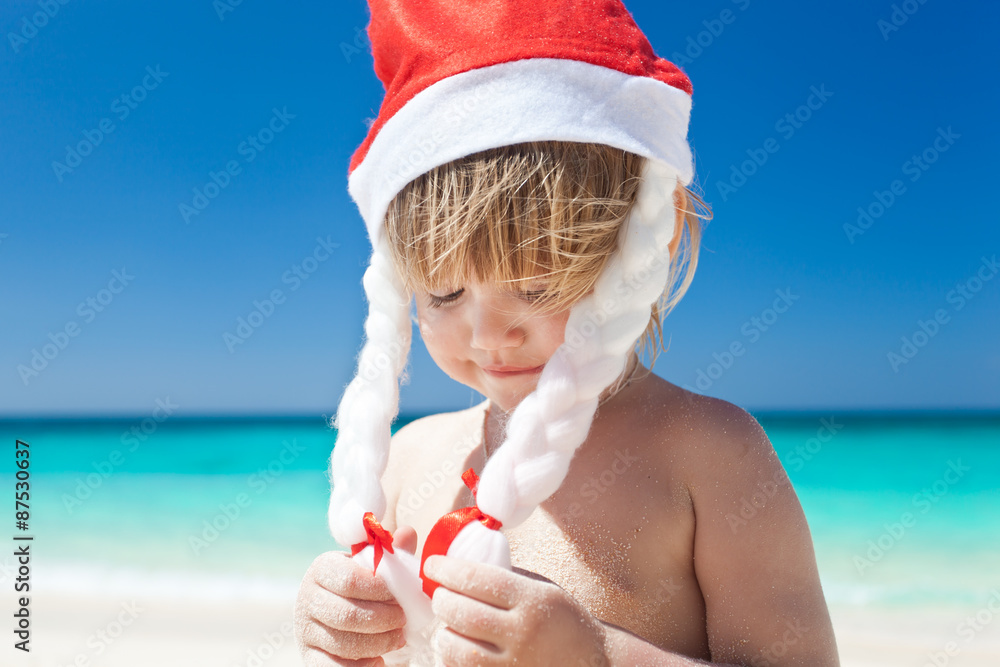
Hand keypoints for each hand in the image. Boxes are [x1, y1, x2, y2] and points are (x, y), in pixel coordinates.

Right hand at [294, 526, 417, 665]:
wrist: (335, 618)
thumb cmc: (362, 588)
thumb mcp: (374, 568)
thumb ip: (391, 553)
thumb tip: (407, 533)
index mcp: (323, 569)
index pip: (350, 580)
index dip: (380, 590)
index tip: (400, 595)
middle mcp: (307, 598)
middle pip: (348, 614)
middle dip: (383, 620)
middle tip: (403, 621)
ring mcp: (305, 630)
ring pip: (344, 643)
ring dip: (379, 643)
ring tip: (398, 638)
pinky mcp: (308, 657)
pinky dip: (362, 666)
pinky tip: (379, 660)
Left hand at [423, 555, 608, 666]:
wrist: (593, 661)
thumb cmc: (562, 619)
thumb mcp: (541, 589)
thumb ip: (505, 579)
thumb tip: (458, 568)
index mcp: (533, 599)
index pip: (479, 579)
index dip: (448, 570)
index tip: (432, 565)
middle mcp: (523, 632)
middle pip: (464, 613)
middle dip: (441, 600)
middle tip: (438, 594)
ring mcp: (516, 664)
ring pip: (459, 650)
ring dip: (444, 633)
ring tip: (446, 624)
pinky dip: (453, 659)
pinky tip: (456, 647)